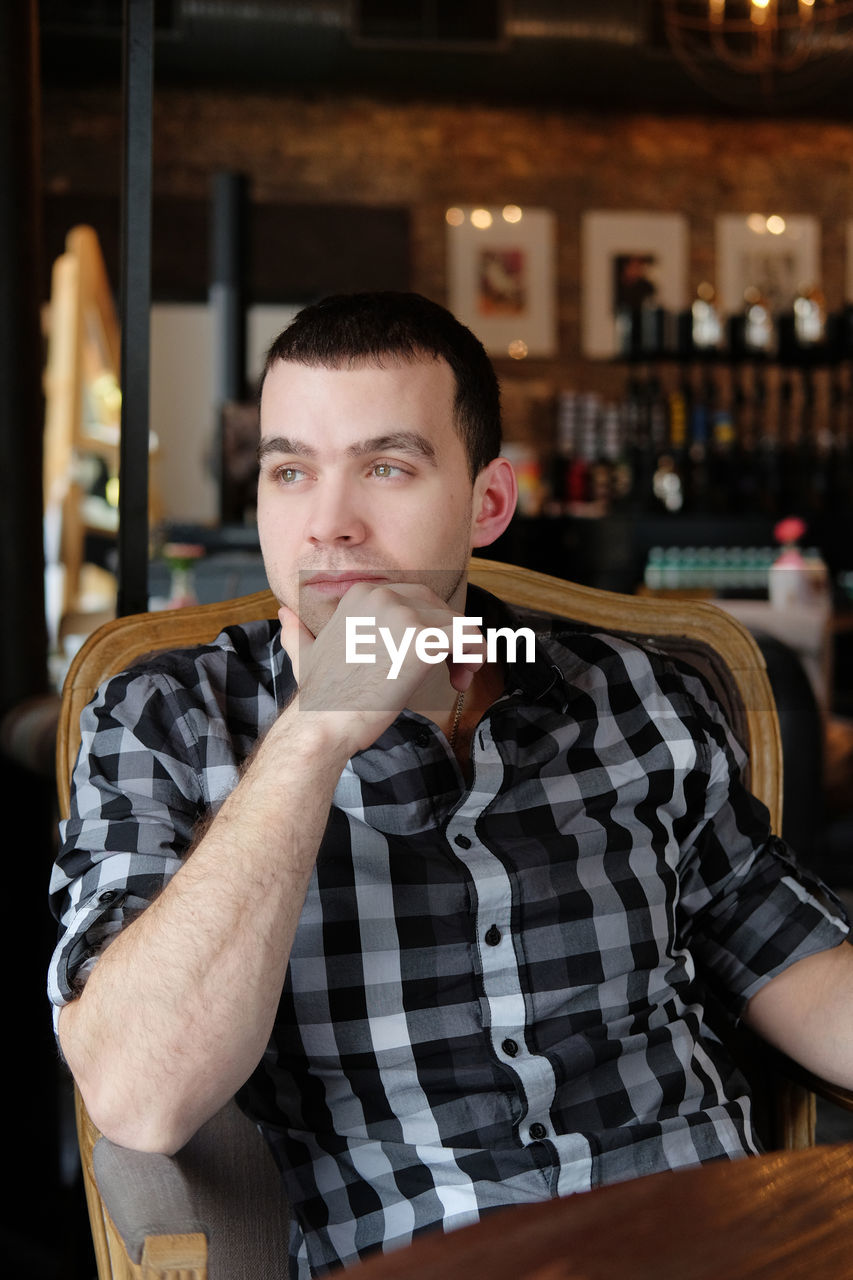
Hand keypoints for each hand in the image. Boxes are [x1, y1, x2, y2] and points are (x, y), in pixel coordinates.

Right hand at [278, 581, 483, 753]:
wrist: (322, 723)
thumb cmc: (318, 698)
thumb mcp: (305, 654)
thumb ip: (298, 632)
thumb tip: (285, 614)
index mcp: (362, 593)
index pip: (418, 599)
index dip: (430, 627)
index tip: (429, 660)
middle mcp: (383, 595)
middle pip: (441, 609)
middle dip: (451, 639)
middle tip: (450, 672)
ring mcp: (403, 614)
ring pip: (459, 623)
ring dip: (466, 651)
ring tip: (457, 678)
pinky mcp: (422, 638)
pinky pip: (470, 637)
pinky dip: (475, 656)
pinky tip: (462, 678)